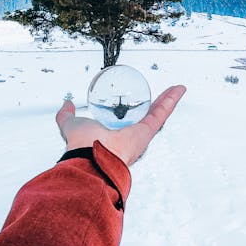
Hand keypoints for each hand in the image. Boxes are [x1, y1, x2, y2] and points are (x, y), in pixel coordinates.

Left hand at [55, 85, 185, 165]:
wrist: (88, 156)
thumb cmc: (80, 146)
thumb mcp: (72, 124)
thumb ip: (67, 116)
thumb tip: (66, 103)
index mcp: (113, 136)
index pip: (127, 120)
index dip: (134, 110)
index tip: (139, 100)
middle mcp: (129, 137)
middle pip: (146, 116)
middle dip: (155, 104)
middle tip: (161, 93)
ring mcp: (139, 135)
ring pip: (157, 114)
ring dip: (167, 100)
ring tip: (175, 89)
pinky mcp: (146, 132)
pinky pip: (161, 114)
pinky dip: (171, 101)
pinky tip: (178, 89)